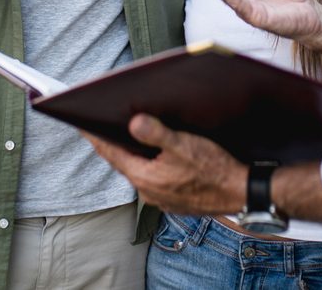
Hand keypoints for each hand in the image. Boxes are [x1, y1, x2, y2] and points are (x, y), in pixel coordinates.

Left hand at [85, 114, 244, 214]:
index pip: (111, 153)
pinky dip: (152, 165)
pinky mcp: (174, 199)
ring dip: (136, 154)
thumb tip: (133, 122)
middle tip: (104, 125)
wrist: (239, 192)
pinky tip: (159, 155)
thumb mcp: (183, 144)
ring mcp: (161, 197)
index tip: (82, 125)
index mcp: (144, 177)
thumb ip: (155, 133)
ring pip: (141, 170)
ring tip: (131, 135)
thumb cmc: (214, 169)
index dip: (96, 137)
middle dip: (115, 143)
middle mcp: (148, 191)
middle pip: (124, 162)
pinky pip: (155, 178)